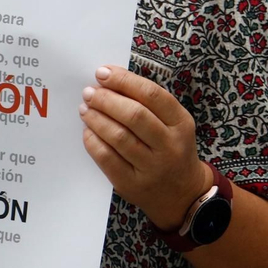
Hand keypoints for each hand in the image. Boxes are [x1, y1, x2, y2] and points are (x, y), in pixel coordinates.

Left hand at [79, 65, 210, 231]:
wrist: (182, 194)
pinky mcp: (132, 185)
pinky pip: (108, 159)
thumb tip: (109, 80)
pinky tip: (88, 131)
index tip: (102, 73)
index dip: (124, 81)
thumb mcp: (173, 123)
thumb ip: (147, 102)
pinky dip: (93, 142)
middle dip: (106, 99)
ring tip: (85, 109)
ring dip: (97, 118)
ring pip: (119, 137)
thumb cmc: (171, 148)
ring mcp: (152, 168)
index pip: (152, 95)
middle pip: (134, 115)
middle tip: (89, 92)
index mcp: (181, 123)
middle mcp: (169, 146)